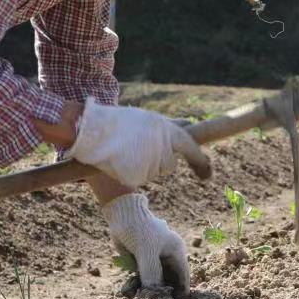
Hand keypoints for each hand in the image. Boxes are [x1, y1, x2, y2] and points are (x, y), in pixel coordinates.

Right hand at [65, 99, 206, 186]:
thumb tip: (190, 125)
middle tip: (139, 148)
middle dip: (160, 160)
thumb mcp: (149, 119)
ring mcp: (149, 164)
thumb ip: (171, 126)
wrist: (91, 130)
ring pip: (153, 172)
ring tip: (125, 149)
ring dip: (143, 165)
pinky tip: (119, 160)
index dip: (200, 162)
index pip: (191, 148)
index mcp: (167, 131)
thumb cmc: (120, 123)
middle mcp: (162, 147)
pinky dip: (131, 172)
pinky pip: (139, 178)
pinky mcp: (136, 177)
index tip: (207, 175)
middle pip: (168, 165)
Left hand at [102, 193, 189, 293]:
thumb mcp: (146, 251)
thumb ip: (151, 272)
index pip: (183, 275)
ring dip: (150, 289)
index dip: (182, 291)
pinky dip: (140, 283)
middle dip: (164, 291)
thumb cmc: (139, 230)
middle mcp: (168, 256)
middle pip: (169, 279)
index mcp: (176, 251)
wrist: (122, 214)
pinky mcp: (143, 260)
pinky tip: (133, 291)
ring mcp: (155, 258)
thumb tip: (154, 293)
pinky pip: (144, 276)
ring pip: (156, 279)